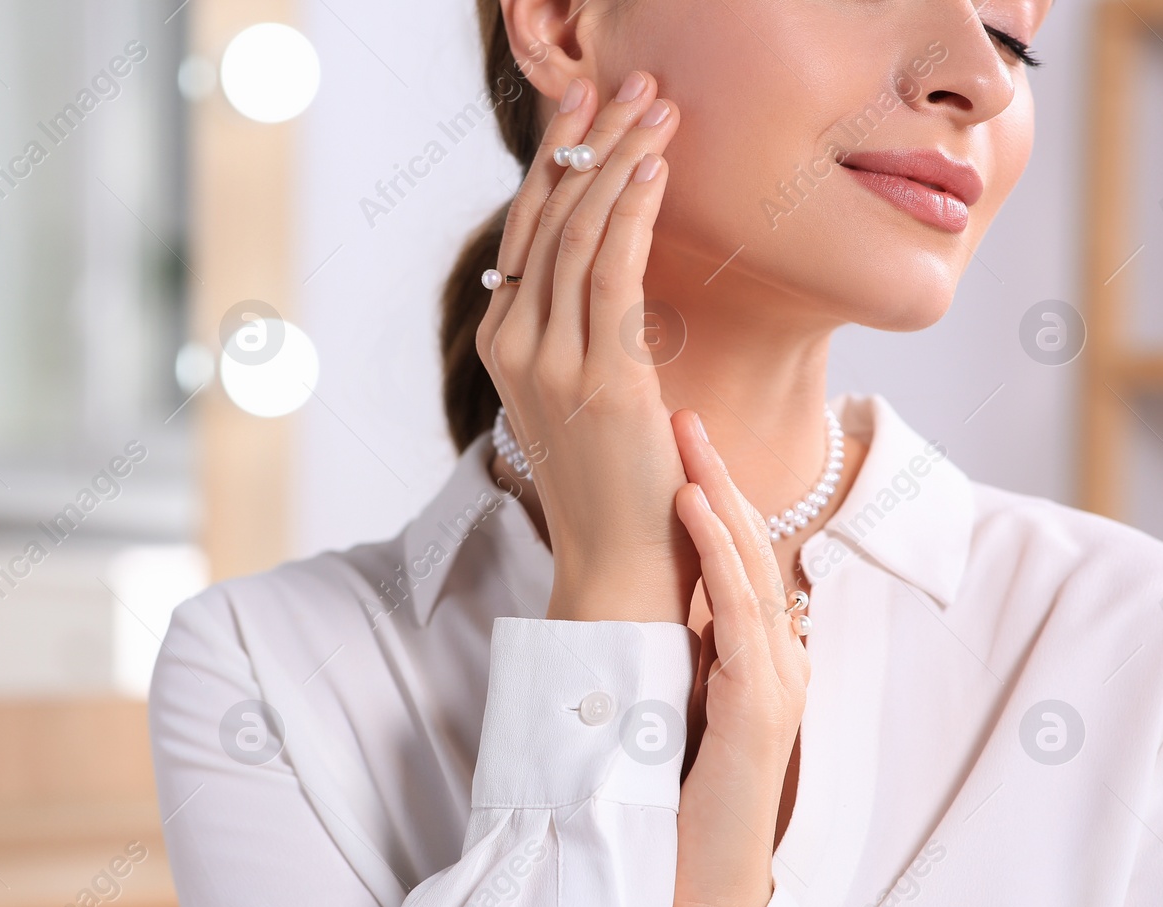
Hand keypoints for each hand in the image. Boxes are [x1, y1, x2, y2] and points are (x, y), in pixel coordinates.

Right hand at [474, 71, 690, 623]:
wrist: (619, 567)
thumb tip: (614, 271)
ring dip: (620, 162)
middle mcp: (512, 346)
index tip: (592, 109)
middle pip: (547, 218)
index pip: (527, 232)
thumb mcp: (585, 396)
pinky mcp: (596, 378)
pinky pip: (611, 274)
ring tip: (658, 108)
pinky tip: (657, 168)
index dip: (559, 163)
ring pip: (577, 235)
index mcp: (504, 345)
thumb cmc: (617, 485)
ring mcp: (547, 362)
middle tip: (635, 83)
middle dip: (593, 144)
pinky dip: (633, 214)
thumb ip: (583, 332)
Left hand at [663, 409, 810, 906]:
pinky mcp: (760, 707)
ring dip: (718, 499)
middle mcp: (778, 660)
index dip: (713, 499)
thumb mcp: (676, 705)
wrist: (698, 883)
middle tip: (686, 416)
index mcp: (759, 658)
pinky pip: (740, 614)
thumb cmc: (681, 799)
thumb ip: (680, 652)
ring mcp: (775, 681)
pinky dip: (718, 556)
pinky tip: (697, 509)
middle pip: (750, 550)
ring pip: (749, 569)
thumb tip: (648, 600)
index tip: (680, 446)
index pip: (738, 562)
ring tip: (687, 440)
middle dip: (717, 477)